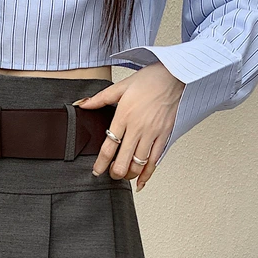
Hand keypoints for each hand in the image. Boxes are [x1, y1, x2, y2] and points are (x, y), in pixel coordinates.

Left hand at [74, 64, 184, 190]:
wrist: (175, 75)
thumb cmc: (149, 79)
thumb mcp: (121, 86)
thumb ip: (100, 98)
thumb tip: (83, 104)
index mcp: (124, 116)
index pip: (109, 147)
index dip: (101, 163)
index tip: (96, 171)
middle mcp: (138, 127)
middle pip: (124, 160)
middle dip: (115, 172)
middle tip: (110, 174)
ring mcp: (153, 133)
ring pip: (139, 164)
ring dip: (130, 174)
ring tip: (124, 175)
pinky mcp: (165, 135)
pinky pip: (156, 160)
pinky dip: (148, 174)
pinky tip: (141, 182)